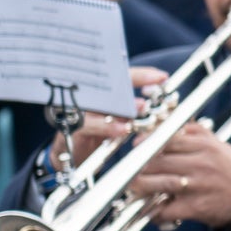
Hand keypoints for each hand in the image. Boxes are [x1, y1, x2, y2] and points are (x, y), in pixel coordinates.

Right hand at [50, 67, 169, 168]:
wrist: (68, 155)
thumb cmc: (95, 135)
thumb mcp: (115, 121)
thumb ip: (129, 112)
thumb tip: (156, 107)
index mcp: (100, 92)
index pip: (121, 76)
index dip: (142, 75)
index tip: (163, 77)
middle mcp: (88, 96)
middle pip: (112, 83)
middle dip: (135, 82)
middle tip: (155, 88)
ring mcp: (79, 110)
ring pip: (102, 101)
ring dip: (124, 105)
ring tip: (141, 107)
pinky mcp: (73, 127)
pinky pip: (90, 124)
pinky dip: (108, 126)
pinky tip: (122, 129)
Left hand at [123, 122, 230, 230]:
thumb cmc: (229, 168)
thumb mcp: (217, 144)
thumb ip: (193, 131)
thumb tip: (165, 122)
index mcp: (205, 145)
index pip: (168, 138)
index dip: (148, 141)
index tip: (136, 144)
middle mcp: (201, 164)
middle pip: (160, 160)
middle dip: (139, 164)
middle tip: (128, 167)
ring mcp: (198, 186)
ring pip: (160, 183)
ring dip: (141, 187)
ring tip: (133, 187)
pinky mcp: (196, 208)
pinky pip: (167, 210)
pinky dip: (154, 211)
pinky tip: (148, 210)